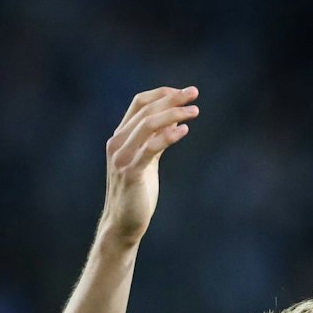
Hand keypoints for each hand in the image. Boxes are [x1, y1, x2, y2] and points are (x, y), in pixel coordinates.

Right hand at [100, 87, 198, 244]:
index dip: (161, 94)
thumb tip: (175, 120)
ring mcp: (122, 157)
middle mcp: (118, 142)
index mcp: (120, 137)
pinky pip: (150, 148)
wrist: (124, 221)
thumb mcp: (147, 160)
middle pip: (146, 110)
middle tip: (195, 93)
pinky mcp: (132, 172)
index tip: (183, 91)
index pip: (139, 104)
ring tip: (195, 111)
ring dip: (173, 114)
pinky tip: (184, 130)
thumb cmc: (138, 191)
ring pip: (147, 124)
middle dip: (172, 99)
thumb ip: (155, 140)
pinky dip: (167, 136)